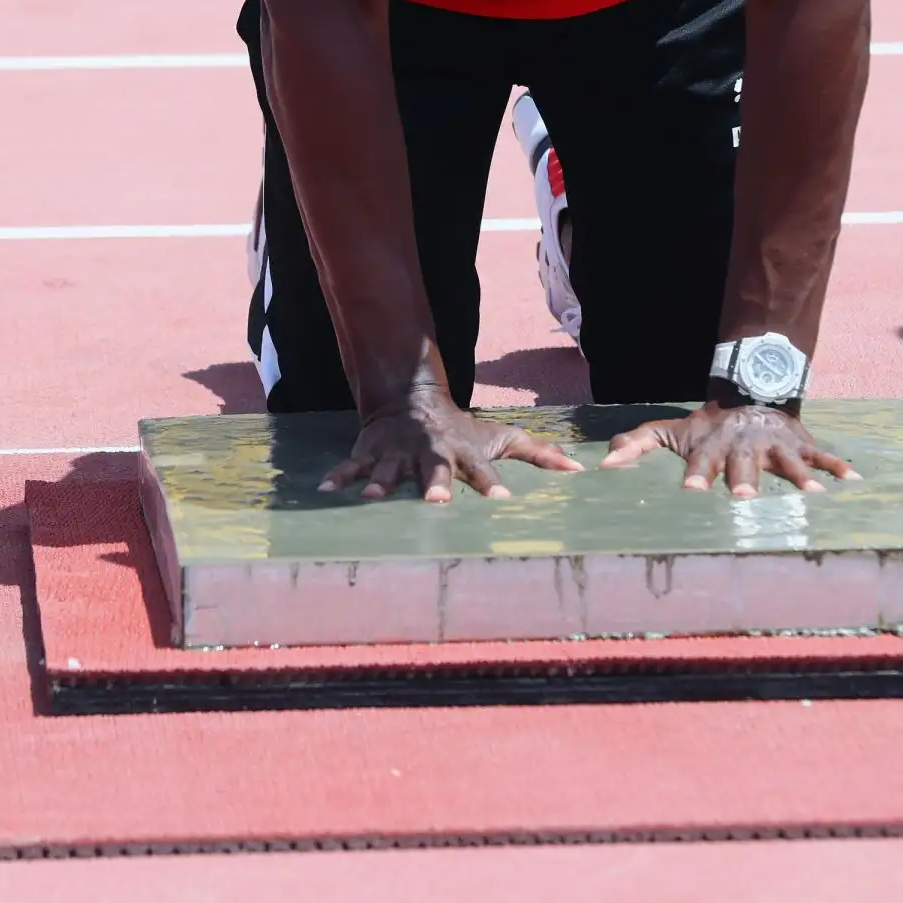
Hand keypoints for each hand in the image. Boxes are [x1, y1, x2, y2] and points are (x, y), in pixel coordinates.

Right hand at [320, 386, 583, 501]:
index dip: (493, 485)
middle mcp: (430, 453)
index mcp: (463, 453)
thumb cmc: (464, 430)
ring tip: (370, 499)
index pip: (482, 471)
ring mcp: (398, 453)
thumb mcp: (502, 437)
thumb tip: (577, 469)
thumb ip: (538, 454)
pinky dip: (339, 478)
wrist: (412, 400)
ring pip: (389, 470)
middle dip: (435, 485)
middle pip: (435, 470)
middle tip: (438, 503)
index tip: (504, 502)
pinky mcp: (371, 452)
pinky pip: (352, 467)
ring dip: (379, 484)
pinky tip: (325, 493)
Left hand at [600, 398, 858, 496]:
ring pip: (787, 462)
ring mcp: (774, 445)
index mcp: (711, 446)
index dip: (696, 476)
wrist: (749, 390)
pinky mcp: (800, 443)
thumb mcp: (669, 430)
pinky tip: (853, 480)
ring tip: (812, 496)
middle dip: (745, 481)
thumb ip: (636, 446)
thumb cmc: (705, 424)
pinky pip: (822, 454)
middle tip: (745, 499)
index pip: (700, 463)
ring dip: (799, 478)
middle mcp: (743, 447)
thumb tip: (603, 464)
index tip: (692, 493)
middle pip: (744, 465)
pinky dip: (838, 466)